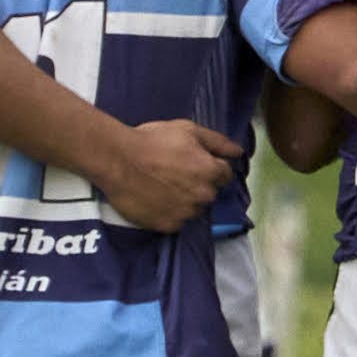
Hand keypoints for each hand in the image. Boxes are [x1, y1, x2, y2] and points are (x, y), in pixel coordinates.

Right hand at [90, 116, 247, 234]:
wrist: (117, 160)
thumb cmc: (152, 140)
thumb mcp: (188, 130)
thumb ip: (218, 142)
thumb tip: (239, 152)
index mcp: (211, 172)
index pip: (225, 174)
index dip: (211, 165)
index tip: (193, 161)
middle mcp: (203, 196)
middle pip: (209, 192)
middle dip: (199, 183)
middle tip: (175, 172)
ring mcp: (186, 213)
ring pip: (194, 208)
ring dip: (186, 200)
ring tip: (163, 186)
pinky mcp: (168, 226)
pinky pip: (176, 220)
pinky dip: (170, 212)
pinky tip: (156, 198)